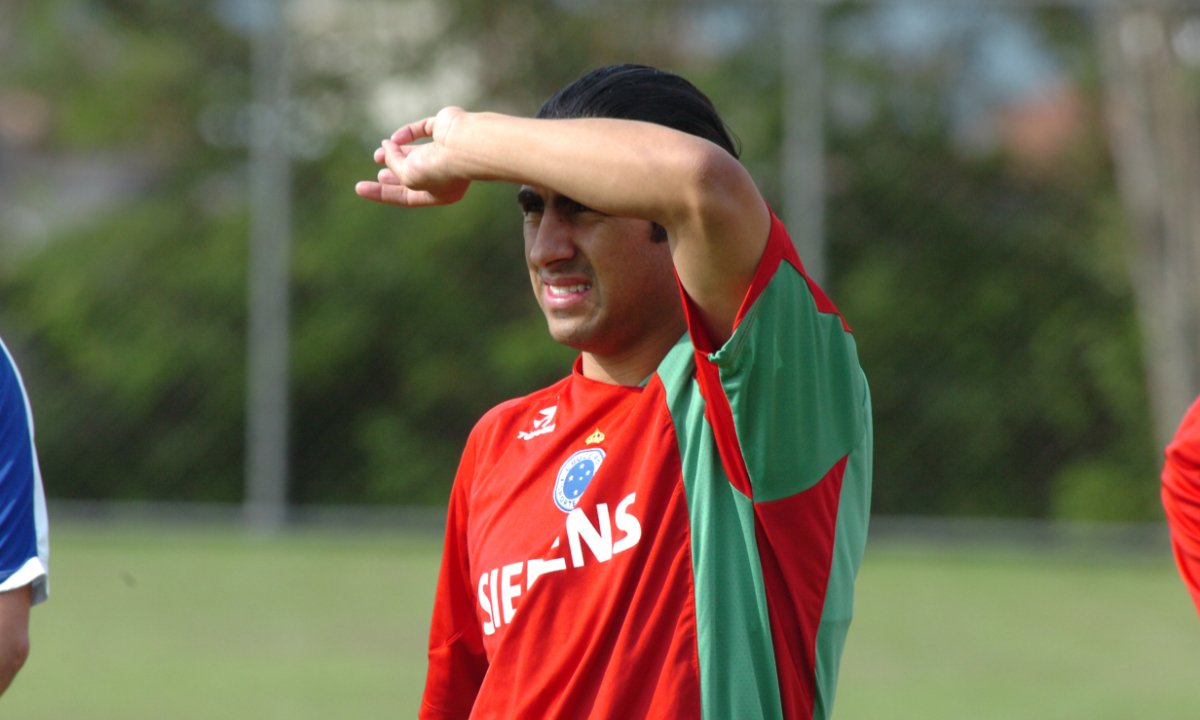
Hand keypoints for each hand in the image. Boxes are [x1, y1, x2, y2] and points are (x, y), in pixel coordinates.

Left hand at [354, 107, 471, 206]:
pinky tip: (394, 139)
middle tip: (379, 174)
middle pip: (414, 175)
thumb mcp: (408, 176)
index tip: (359, 188)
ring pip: (417, 152)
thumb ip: (394, 165)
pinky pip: (423, 129)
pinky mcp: (445, 128)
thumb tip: (386, 147)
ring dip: (396, 152)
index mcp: (442, 194)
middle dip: (393, 174)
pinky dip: (408, 133)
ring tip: (378, 153)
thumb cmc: (438, 169)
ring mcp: (446, 149)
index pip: (406, 197)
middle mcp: (446, 173)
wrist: (463, 146)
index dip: (381, 193)